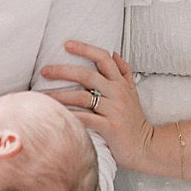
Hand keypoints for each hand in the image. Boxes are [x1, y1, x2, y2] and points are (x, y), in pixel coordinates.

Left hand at [40, 41, 152, 168]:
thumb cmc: (134, 120)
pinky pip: (86, 119)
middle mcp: (117, 93)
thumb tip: (114, 53)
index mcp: (120, 83)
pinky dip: (70, 116)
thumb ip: (124, 71)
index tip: (67, 44)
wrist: (146, 146)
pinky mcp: (110, 127)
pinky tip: (57, 114)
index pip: (103, 58)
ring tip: (44, 96)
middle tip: (45, 70)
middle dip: (64, 71)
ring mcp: (114, 110)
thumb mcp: (133, 92)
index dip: (85, 48)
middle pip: (87, 75)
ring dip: (60, 96)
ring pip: (82, 97)